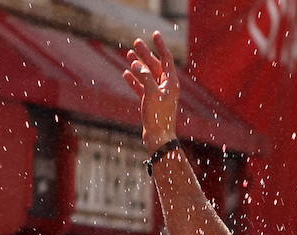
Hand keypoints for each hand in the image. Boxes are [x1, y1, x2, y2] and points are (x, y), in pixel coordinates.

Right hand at [123, 31, 178, 152]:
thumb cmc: (158, 116)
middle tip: (136, 42)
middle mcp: (166, 87)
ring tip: (128, 54)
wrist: (158, 138)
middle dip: (145, 54)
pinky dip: (134, 80)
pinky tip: (126, 73)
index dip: (160, 46)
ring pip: (147, 75)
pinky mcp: (150, 103)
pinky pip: (141, 87)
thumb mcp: (152, 93)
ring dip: (138, 65)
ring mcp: (158, 95)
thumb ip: (144, 76)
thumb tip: (135, 63)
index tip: (155, 34)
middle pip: (155, 65)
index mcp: (171, 83)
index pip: (166, 59)